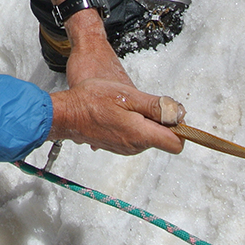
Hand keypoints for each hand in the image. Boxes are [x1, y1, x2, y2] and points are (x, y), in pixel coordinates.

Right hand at [47, 8, 183, 154]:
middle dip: (158, 121)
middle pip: (162, 138)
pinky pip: (134, 137)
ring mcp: (125, 148)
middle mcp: (135, 146)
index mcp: (141, 135)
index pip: (177, 143)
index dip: (179, 128)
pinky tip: (117, 113)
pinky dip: (132, 125)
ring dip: (143, 121)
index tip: (171, 113)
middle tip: (140, 102)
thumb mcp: (128, 95)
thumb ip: (155, 106)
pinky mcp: (117, 146)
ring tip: (125, 106)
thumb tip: (178, 113)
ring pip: (148, 136)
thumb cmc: (92, 101)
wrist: (66, 113)